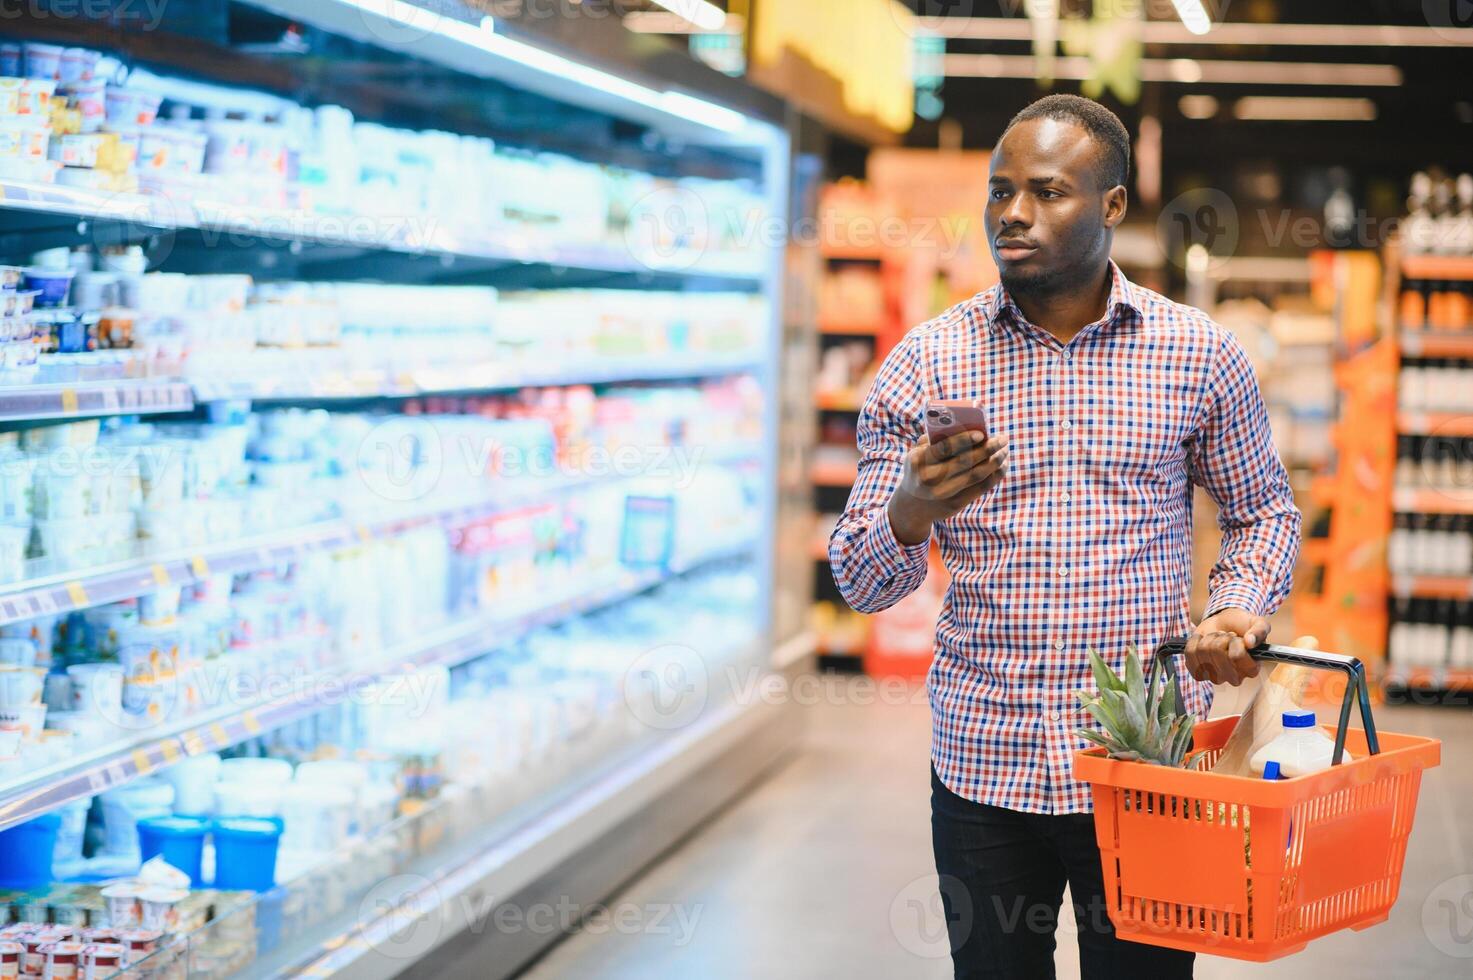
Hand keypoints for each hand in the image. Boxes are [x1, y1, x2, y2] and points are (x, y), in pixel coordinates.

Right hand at [887, 429, 1008, 544]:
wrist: (913, 504)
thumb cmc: (920, 468)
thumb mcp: (919, 452)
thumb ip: (935, 438)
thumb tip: (964, 422)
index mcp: (918, 460)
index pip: (944, 448)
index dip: (964, 440)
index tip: (982, 433)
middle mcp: (929, 478)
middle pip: (965, 462)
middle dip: (988, 448)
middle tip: (1003, 438)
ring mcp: (943, 493)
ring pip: (977, 475)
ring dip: (996, 461)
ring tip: (1005, 450)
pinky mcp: (955, 504)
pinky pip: (981, 487)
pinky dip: (995, 475)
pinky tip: (1002, 465)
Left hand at [1185, 608, 1268, 685]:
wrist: (1225, 625)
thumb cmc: (1244, 627)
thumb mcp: (1259, 623)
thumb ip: (1259, 630)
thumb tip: (1250, 642)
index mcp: (1251, 669)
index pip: (1236, 656)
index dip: (1234, 642)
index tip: (1238, 638)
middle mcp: (1234, 677)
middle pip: (1217, 653)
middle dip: (1220, 638)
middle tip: (1226, 636)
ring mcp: (1215, 676)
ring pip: (1202, 652)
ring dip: (1209, 638)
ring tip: (1217, 638)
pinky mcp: (1198, 672)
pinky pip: (1189, 654)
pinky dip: (1194, 641)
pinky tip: (1204, 641)